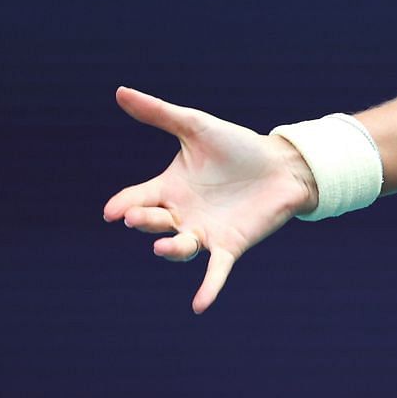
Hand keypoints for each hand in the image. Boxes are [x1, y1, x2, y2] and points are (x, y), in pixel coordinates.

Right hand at [103, 87, 318, 313]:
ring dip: (170, 249)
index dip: (124, 206)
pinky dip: (209, 288)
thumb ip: (159, 114)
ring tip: (165, 245)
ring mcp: (205, 232)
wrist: (283, 164)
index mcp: (169, 189)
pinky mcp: (231, 244)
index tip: (113, 211)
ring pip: (179, 248)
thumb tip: (120, 91)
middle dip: (145, 221)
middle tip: (140, 216)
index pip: (137, 199)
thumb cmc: (238, 147)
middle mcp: (182, 214)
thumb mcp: (196, 127)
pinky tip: (200, 305)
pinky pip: (216, 271)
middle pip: (154, 224)